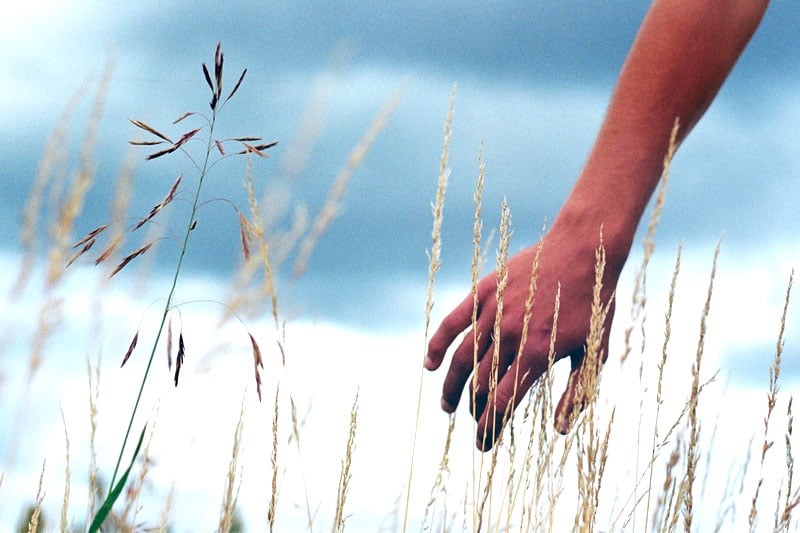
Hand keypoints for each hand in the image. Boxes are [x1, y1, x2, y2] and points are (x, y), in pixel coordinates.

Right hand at [425, 220, 619, 449]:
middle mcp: (511, 335)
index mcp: (538, 353)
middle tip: (472, 422)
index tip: (483, 444)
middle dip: (474, 410)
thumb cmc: (594, 302)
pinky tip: (428, 364)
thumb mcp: (596, 351)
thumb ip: (576, 393)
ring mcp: (494, 312)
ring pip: (463, 358)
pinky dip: (437, 344)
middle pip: (481, 384)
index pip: (503, 402)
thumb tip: (560, 430)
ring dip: (451, 386)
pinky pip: (453, 322)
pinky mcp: (483, 292)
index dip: (489, 427)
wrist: (583, 248)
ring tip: (447, 405)